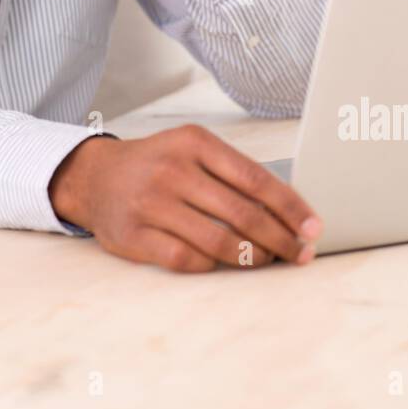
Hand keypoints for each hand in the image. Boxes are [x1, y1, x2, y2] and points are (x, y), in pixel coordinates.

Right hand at [49, 125, 321, 272]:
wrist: (94, 177)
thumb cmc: (156, 165)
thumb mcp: (191, 150)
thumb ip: (232, 172)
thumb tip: (288, 210)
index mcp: (193, 143)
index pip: (255, 178)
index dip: (290, 207)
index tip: (313, 228)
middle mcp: (172, 170)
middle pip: (242, 213)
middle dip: (280, 239)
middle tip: (300, 254)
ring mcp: (151, 203)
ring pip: (218, 241)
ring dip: (252, 257)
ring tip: (266, 260)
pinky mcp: (135, 235)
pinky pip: (187, 259)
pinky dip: (213, 265)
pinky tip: (223, 264)